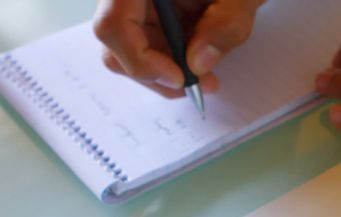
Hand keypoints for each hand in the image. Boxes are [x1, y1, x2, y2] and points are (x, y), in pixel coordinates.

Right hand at [94, 0, 263, 97]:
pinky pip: (146, 44)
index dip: (141, 60)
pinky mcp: (146, 12)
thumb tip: (197, 63)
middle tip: (197, 85)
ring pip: (129, 50)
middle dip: (156, 73)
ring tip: (206, 76)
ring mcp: (135, 2)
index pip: (114, 24)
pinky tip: (200, 58)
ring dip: (167, 70)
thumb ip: (225, 24)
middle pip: (117, 42)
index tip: (179, 77)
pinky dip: (172, 60)